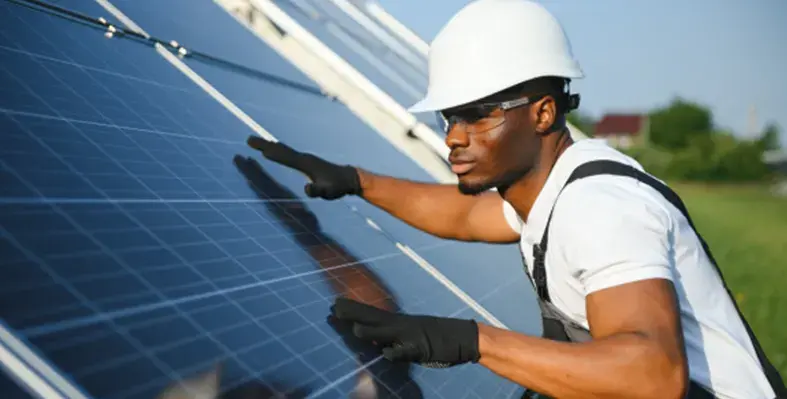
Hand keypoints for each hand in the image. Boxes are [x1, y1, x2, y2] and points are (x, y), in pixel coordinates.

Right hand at [247, 136, 361, 199]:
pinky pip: (288, 154)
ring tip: (256, 142)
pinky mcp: (306, 161)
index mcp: (306, 164)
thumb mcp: (328, 192)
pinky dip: (278, 150)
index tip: (258, 148)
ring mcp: (305, 158)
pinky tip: (275, 149)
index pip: (285, 157)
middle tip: (248, 140)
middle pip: (280, 150)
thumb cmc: (338, 187)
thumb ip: (317, 191)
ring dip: (269, 145)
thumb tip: (306, 189)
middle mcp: (304, 158)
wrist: (349, 178)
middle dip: (264, 145)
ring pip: (283, 150)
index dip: (272, 153)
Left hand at [330, 297, 479, 367]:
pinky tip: (386, 354)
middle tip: (334, 307)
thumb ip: (392, 338)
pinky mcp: (421, 348)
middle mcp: (402, 325)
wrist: (464, 337)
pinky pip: (406, 352)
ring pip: (387, 332)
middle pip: (373, 318)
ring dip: (371, 331)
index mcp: (399, 322)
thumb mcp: (410, 335)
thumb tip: (373, 342)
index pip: (371, 313)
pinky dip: (396, 353)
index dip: (353, 309)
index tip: (335, 303)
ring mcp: (411, 336)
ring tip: (354, 329)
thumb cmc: (436, 337)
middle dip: (354, 313)